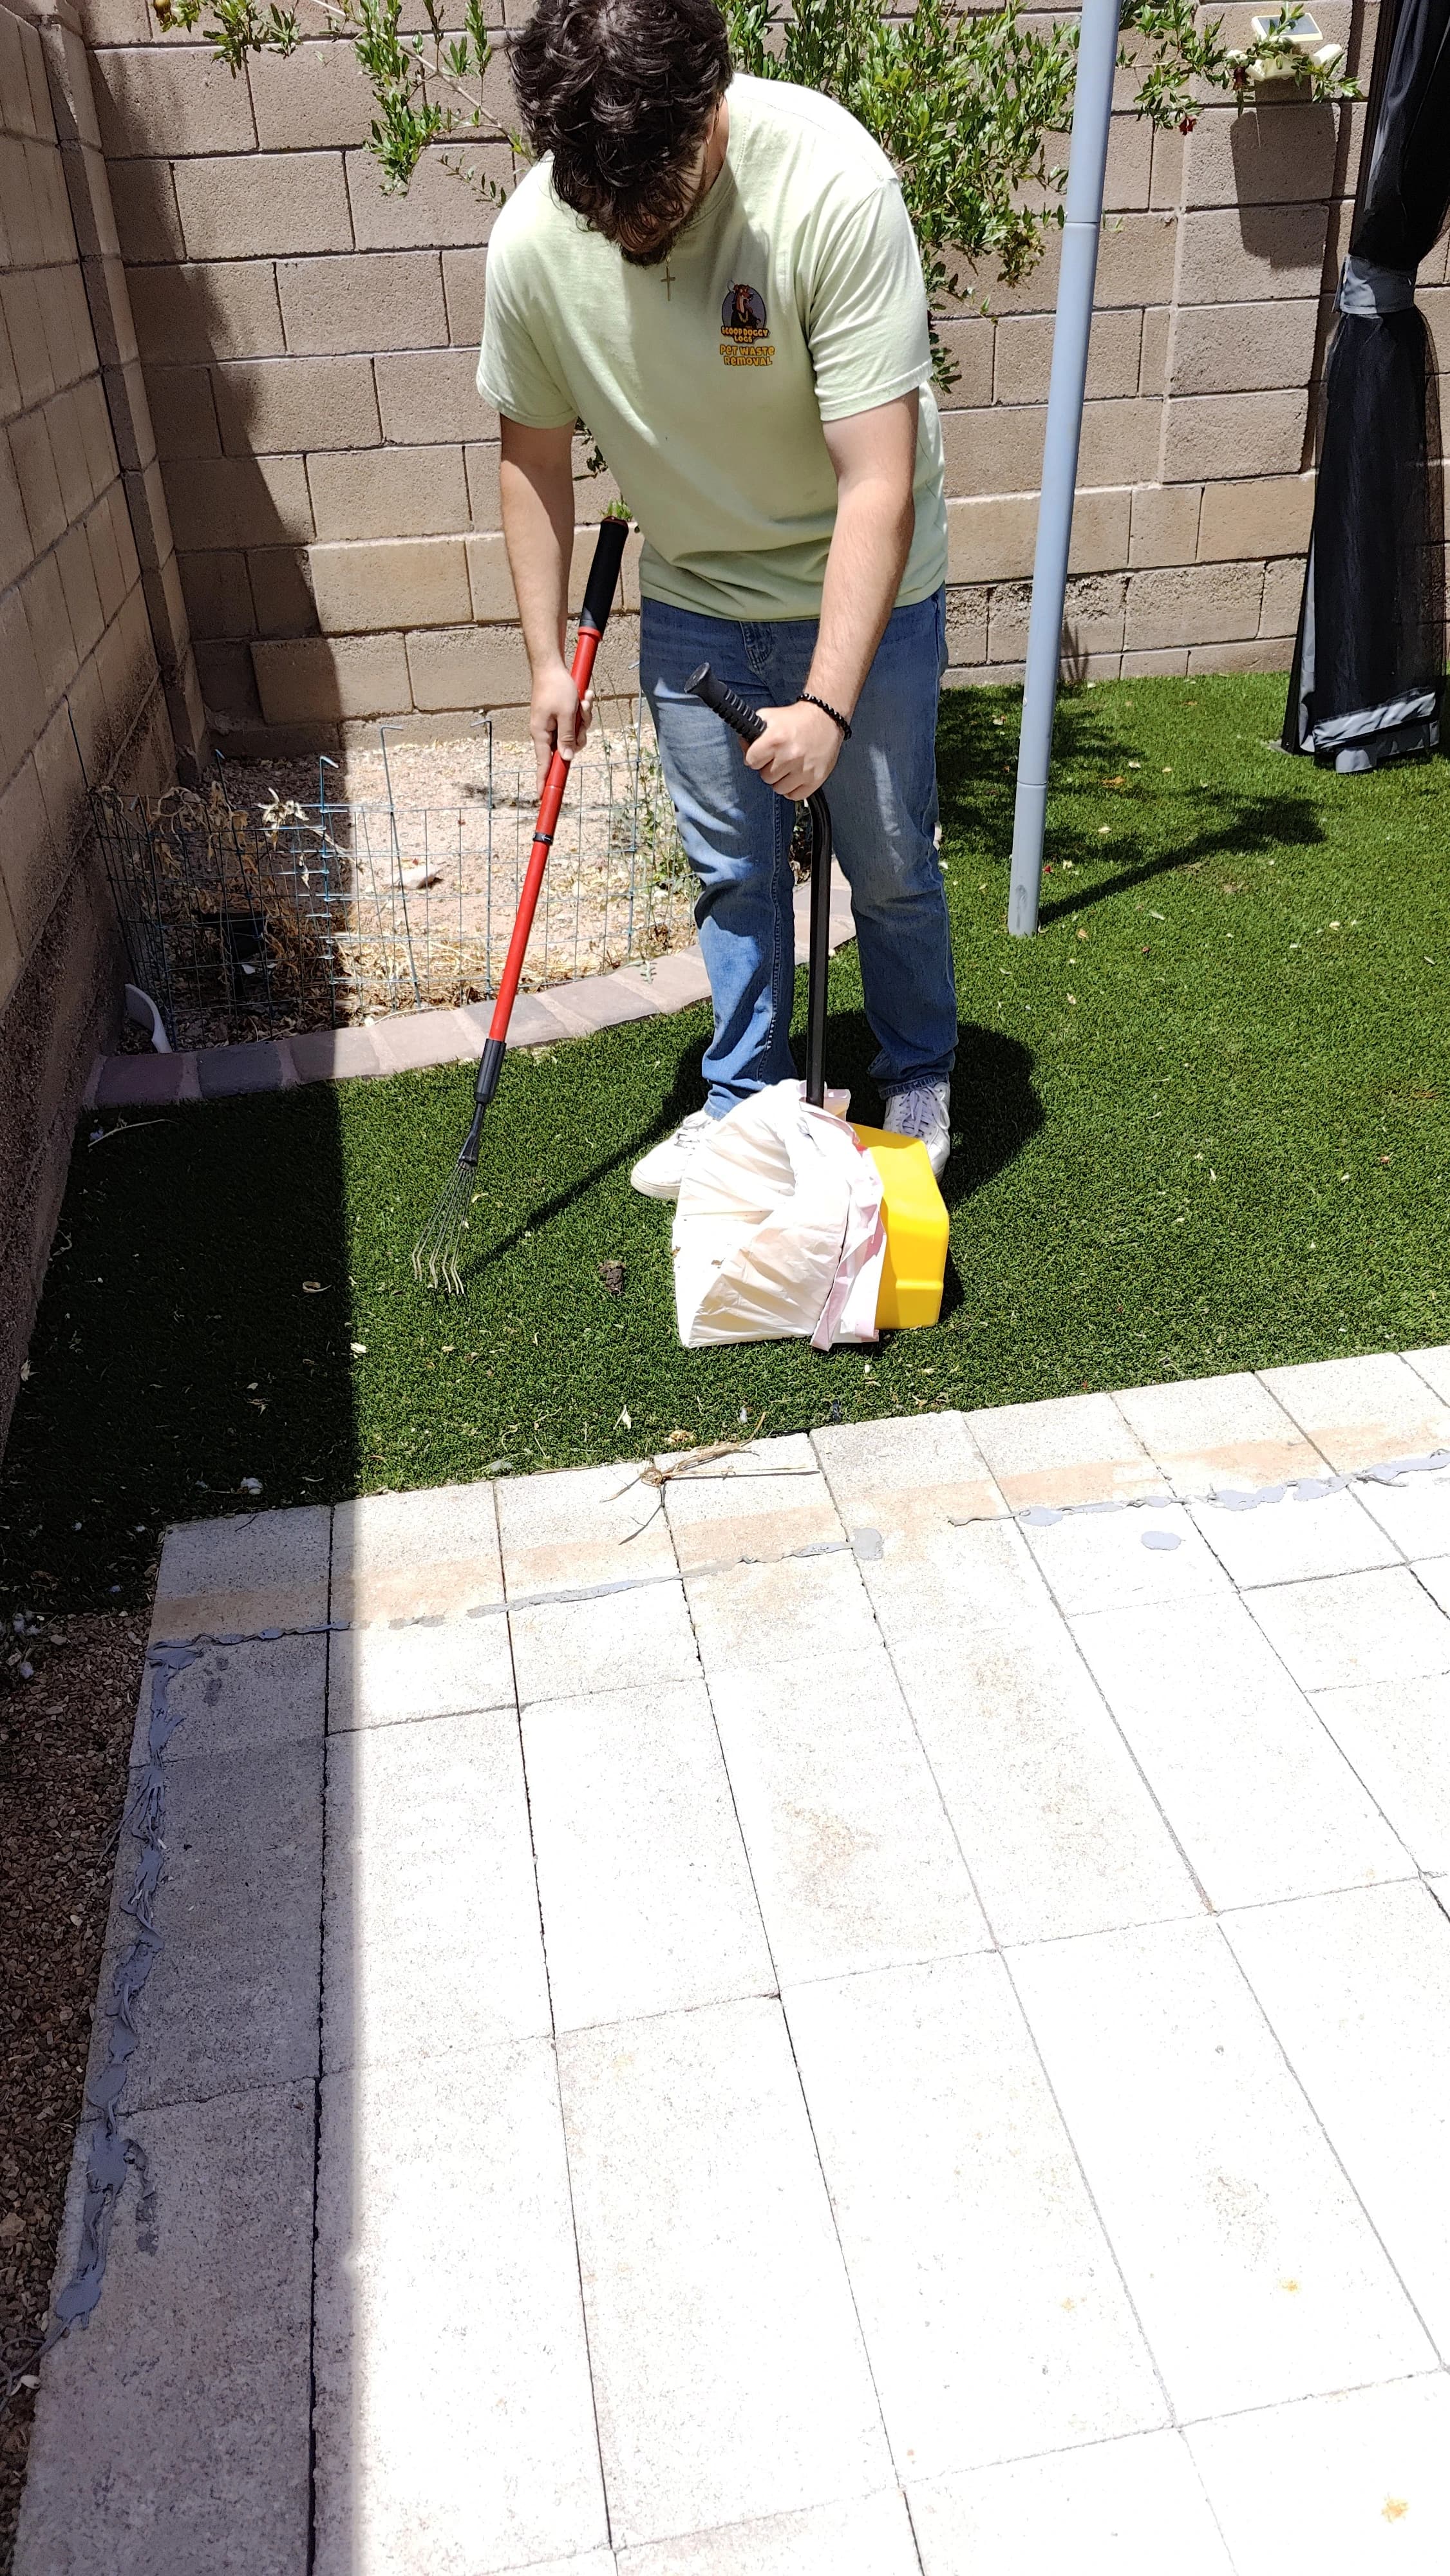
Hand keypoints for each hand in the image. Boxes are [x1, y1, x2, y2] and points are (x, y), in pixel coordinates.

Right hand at [529, 658, 592, 789]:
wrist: (551, 665)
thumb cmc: (556, 687)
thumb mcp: (567, 714)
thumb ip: (567, 738)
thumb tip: (567, 759)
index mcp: (541, 734)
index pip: (543, 764)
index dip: (544, 781)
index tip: (541, 796)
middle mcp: (546, 732)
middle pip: (567, 749)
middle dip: (580, 735)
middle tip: (581, 716)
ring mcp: (553, 725)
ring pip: (575, 736)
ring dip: (583, 720)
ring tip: (582, 702)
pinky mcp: (560, 718)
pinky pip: (576, 723)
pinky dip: (582, 712)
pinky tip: (584, 698)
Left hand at [744, 700, 843, 801]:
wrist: (826, 718)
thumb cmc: (796, 719)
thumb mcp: (769, 717)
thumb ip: (751, 734)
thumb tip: (744, 753)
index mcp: (775, 740)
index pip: (751, 762)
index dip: (756, 757)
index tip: (764, 753)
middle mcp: (789, 756)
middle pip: (765, 777)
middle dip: (769, 768)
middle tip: (779, 758)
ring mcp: (804, 770)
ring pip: (778, 789)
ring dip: (781, 780)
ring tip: (788, 766)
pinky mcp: (815, 779)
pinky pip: (794, 796)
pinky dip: (793, 789)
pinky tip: (796, 777)